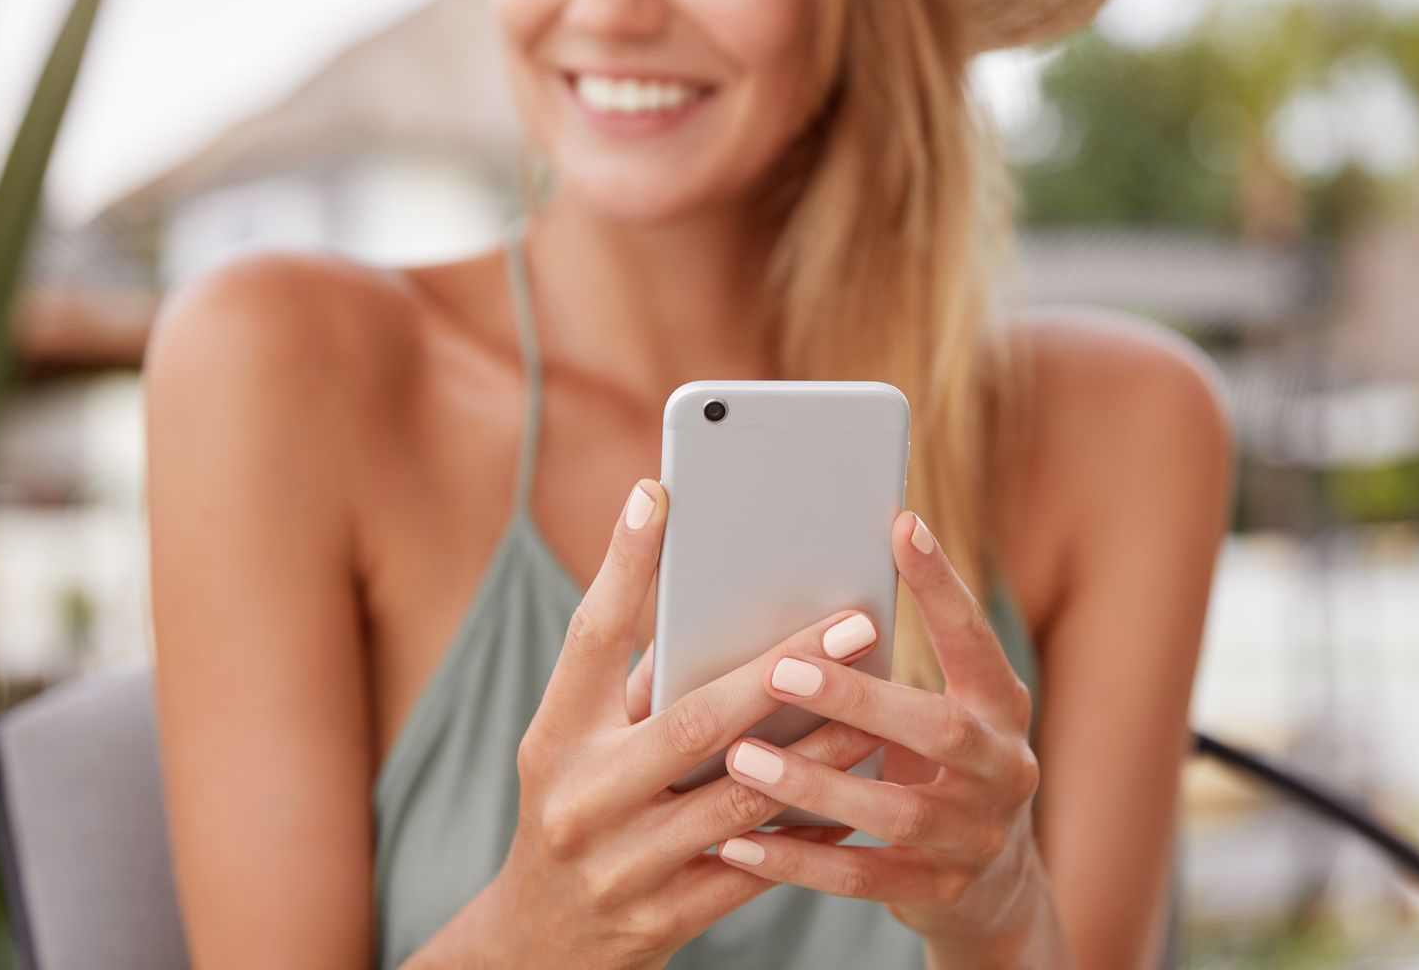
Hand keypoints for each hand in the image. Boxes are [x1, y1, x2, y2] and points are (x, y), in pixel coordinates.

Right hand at [446, 478, 888, 969]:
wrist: (539, 944)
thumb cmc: (576, 805)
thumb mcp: (574, 742)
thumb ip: (631, 679)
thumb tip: (706, 590)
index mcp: (553, 737)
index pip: (590, 637)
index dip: (623, 565)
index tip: (661, 494)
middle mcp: (581, 797)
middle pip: (694, 722)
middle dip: (783, 669)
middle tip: (856, 624)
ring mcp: (622, 865)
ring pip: (743, 799)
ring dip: (822, 750)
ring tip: (880, 706)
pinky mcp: (662, 919)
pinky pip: (756, 868)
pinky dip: (809, 830)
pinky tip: (858, 793)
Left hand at [709, 511, 1051, 962]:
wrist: (990, 888)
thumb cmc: (933, 767)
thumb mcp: (934, 711)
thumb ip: (886, 671)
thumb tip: (795, 595)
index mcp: (1000, 706)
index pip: (973, 637)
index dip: (942, 585)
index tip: (901, 525)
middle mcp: (1002, 768)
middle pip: (939, 727)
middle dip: (859, 698)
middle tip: (782, 670)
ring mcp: (974, 837)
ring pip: (896, 810)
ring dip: (814, 782)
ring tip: (743, 757)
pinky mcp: (937, 893)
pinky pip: (860, 877)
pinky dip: (798, 859)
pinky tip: (739, 843)